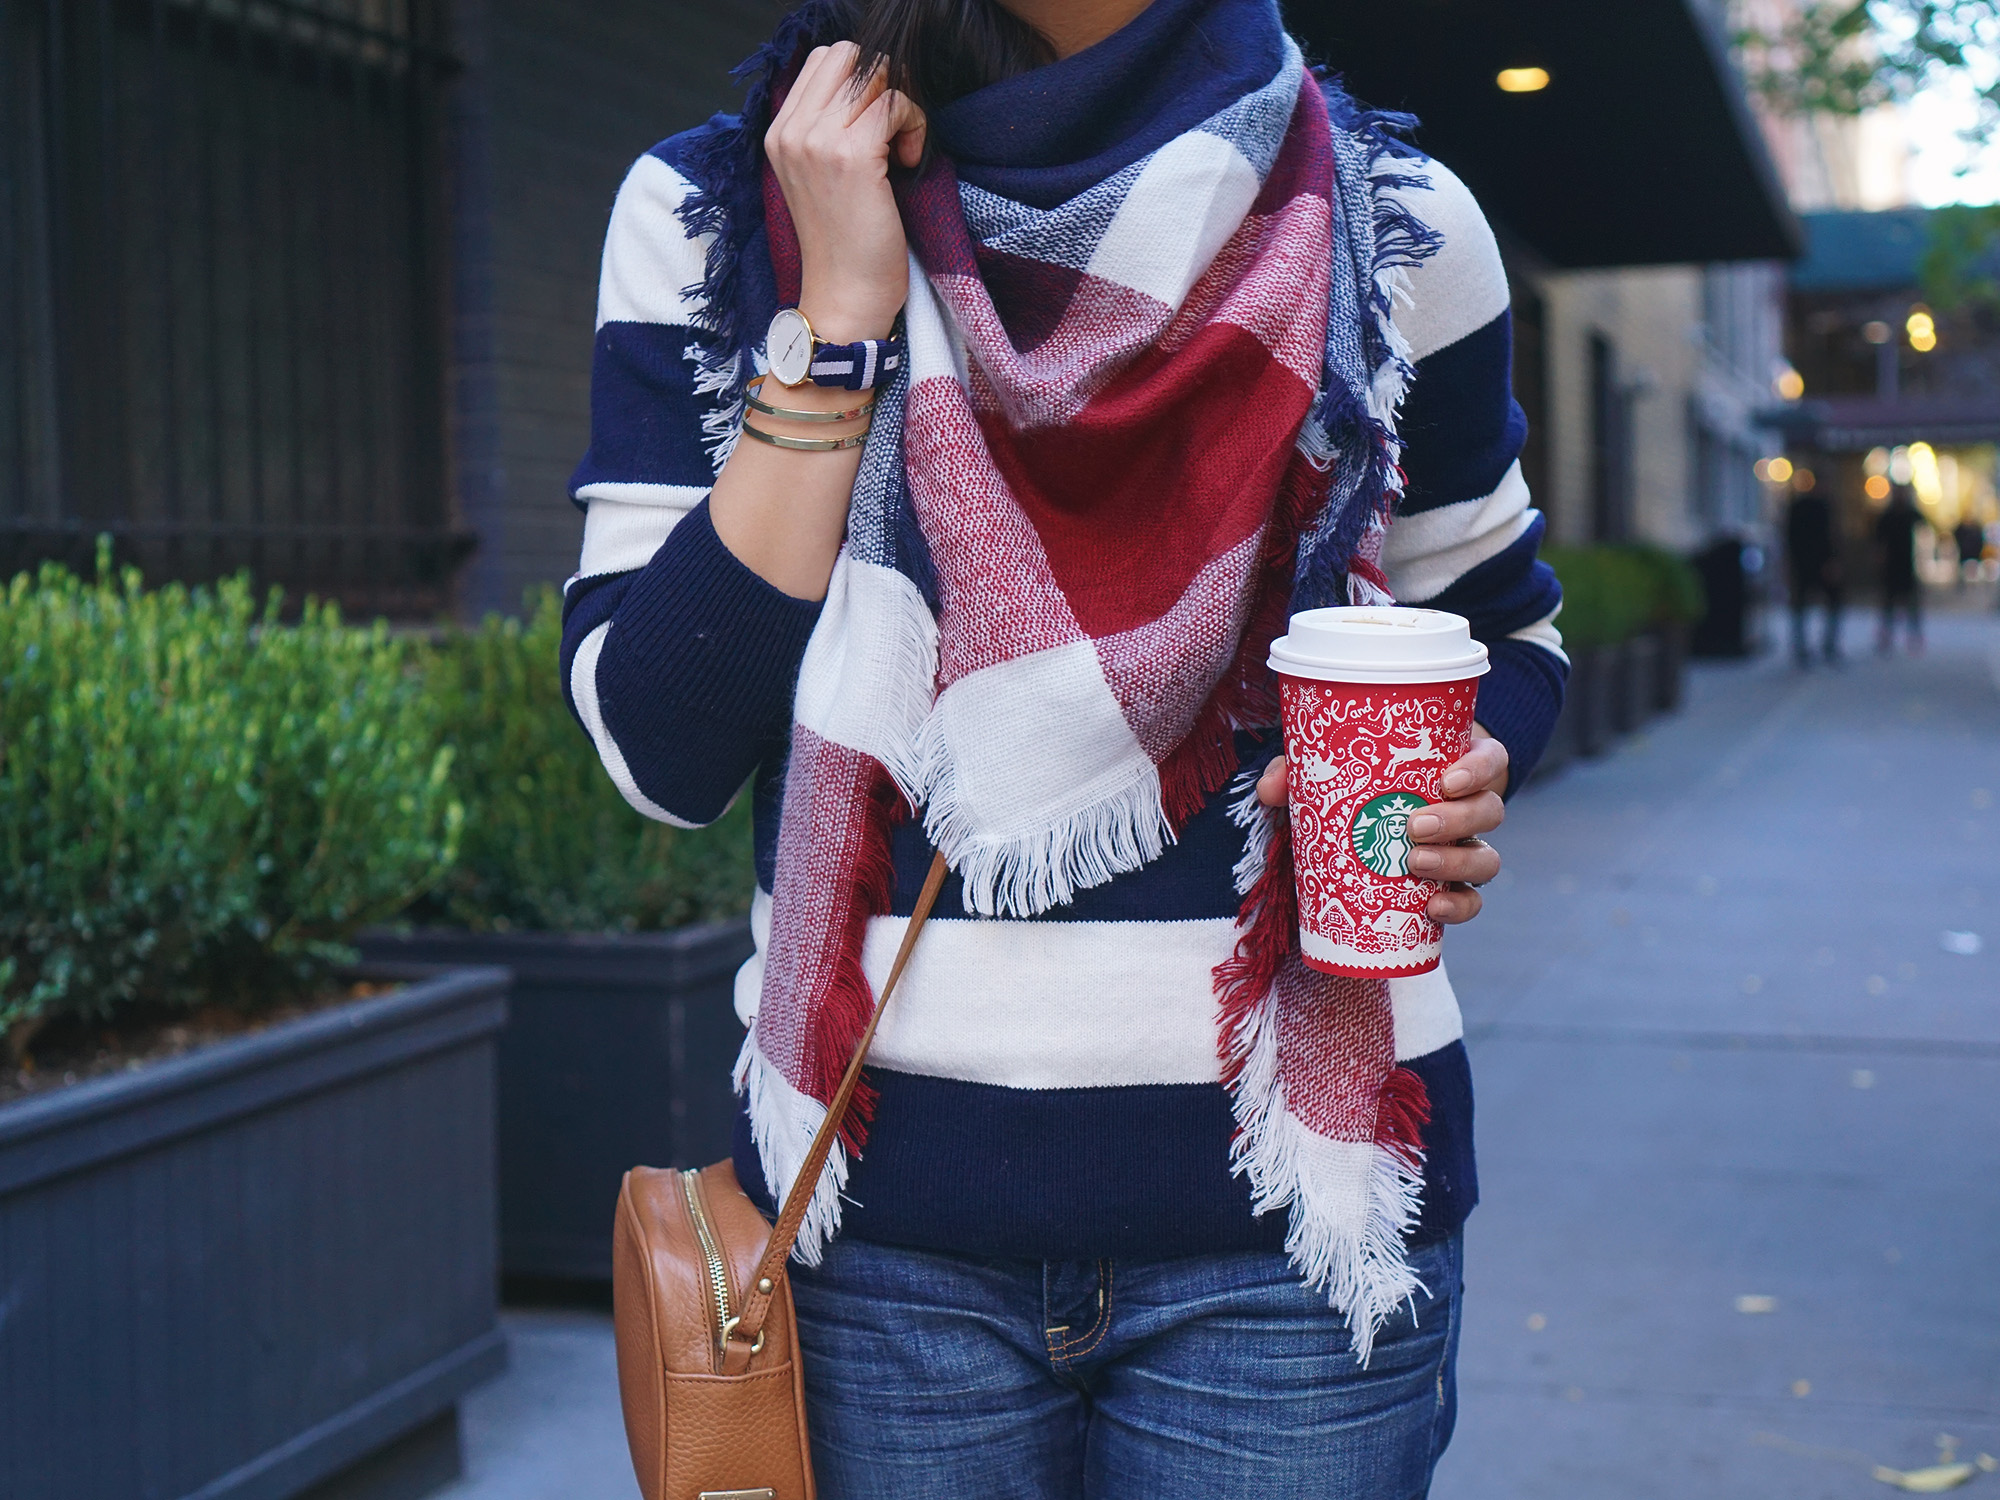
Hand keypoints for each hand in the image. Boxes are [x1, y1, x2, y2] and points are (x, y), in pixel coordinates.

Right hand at [764, 42, 926, 341]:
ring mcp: (817, 140)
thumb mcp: (823, 178)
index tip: (879, 126)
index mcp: (780, 133)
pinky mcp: (852, 155)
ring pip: (875, 74)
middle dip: (883, 82)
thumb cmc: (845, 245)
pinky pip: (896, 102)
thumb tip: (873, 86)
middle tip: (894, 130)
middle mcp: (791, 131)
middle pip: (847, 55)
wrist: (844, 297)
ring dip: (902, 105)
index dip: (864, 82)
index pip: (824, 61)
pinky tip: (908, 164)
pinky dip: (914, 125)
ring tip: (902, 151)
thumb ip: (830, 130)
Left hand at [1255, 726, 1508, 923]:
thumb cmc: (1357, 783)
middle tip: (1413, 827)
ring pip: (1487, 858)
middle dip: (1458, 820)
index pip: (1490, 759)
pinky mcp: (1453, 885)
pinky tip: (1433, 907)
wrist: (1363, 822)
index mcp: (1454, 766)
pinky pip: (1472, 900)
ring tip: (1415, 864)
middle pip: (1490, 811)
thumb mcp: (1333, 767)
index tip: (1446, 780)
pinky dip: (1459, 906)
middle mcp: (1468, 807)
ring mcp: (1465, 849)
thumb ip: (1299, 769)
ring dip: (1456, 862)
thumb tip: (1271, 789)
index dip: (1480, 769)